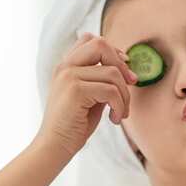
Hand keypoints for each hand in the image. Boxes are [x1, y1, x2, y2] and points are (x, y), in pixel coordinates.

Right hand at [35, 33, 136, 158]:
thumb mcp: (90, 96)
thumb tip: (126, 71)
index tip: (125, 72)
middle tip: (131, 85)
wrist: (55, 146)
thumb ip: (101, 80)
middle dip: (121, 65)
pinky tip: (114, 119)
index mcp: (66, 65)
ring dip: (125, 95)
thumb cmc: (74, 124)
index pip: (90, 39)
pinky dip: (120, 106)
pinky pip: (111, 90)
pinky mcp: (75, 90)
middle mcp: (65, 66)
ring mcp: (68, 76)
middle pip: (101, 45)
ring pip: (112, 72)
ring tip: (120, 113)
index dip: (113, 51)